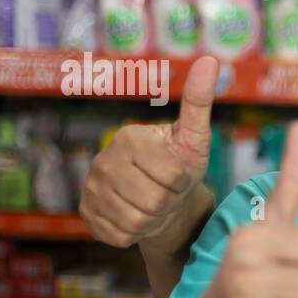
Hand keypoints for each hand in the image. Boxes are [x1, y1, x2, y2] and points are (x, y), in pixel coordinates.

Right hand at [80, 55, 217, 249]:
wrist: (161, 200)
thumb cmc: (180, 165)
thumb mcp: (194, 137)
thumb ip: (199, 102)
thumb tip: (211, 61)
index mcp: (129, 138)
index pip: (172, 175)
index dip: (183, 181)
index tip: (178, 174)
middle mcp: (102, 161)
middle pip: (153, 201)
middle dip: (169, 202)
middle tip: (167, 192)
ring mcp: (90, 189)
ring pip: (137, 221)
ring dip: (154, 219)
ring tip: (154, 205)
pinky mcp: (86, 215)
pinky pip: (121, 236)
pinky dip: (137, 234)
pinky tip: (138, 217)